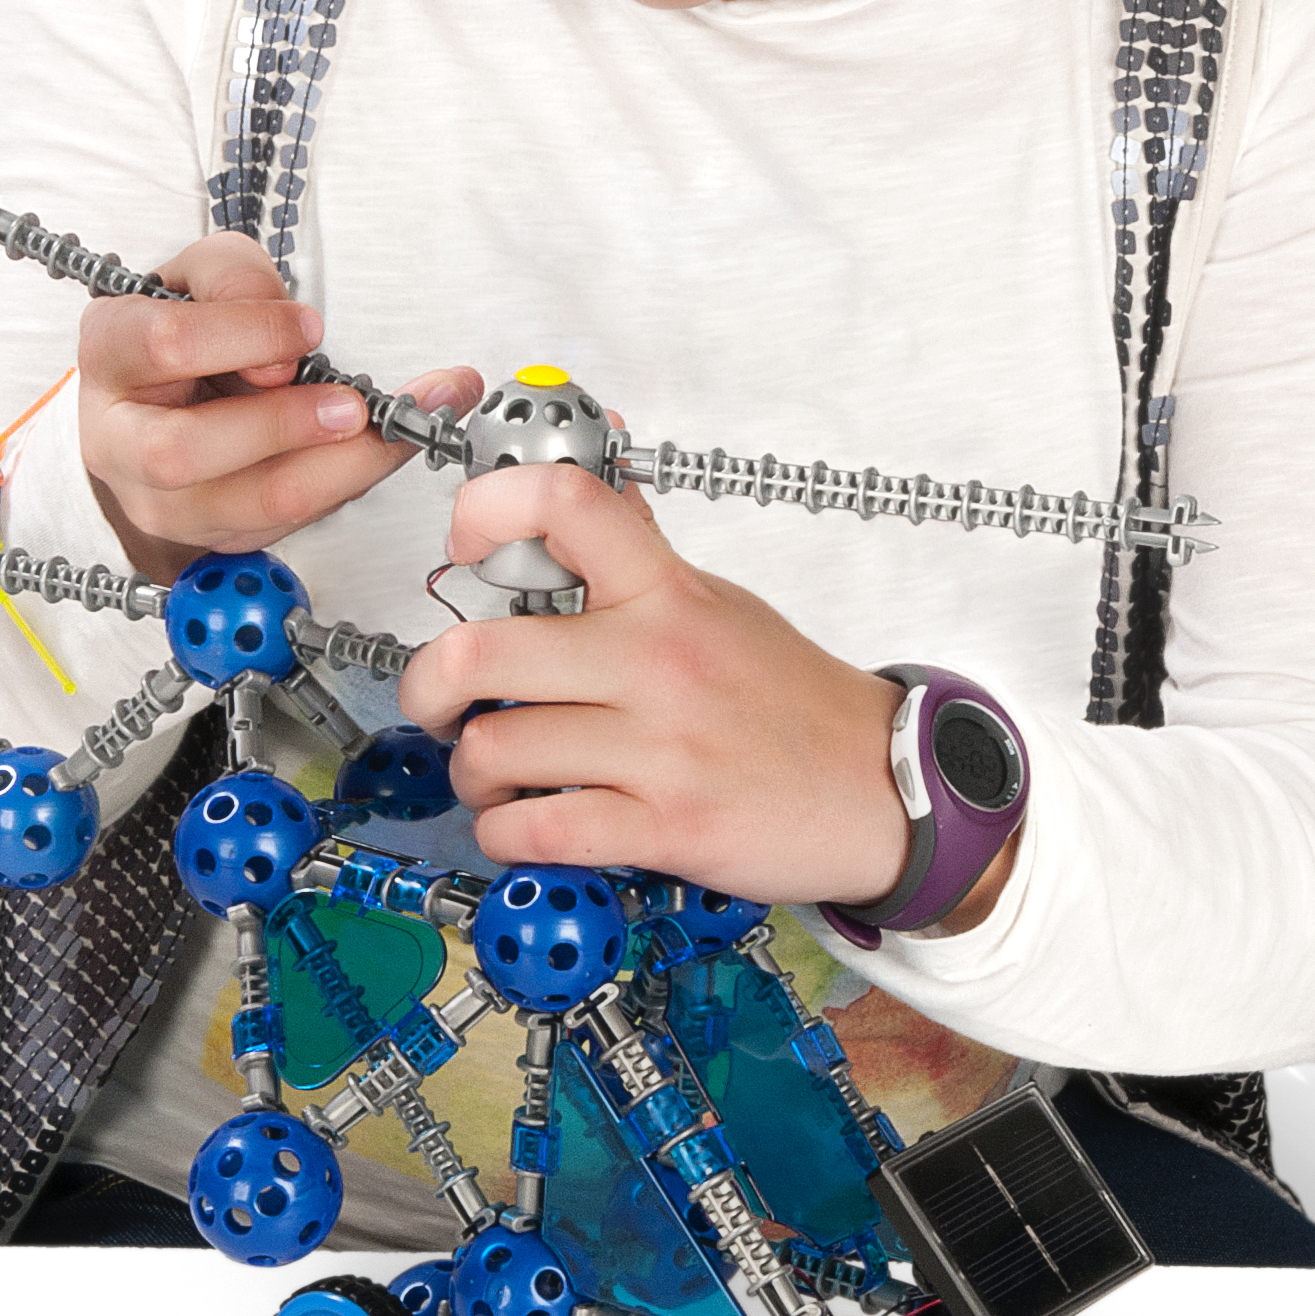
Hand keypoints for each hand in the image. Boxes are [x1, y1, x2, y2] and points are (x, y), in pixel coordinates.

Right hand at [76, 231, 482, 579]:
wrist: (173, 395)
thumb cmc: (189, 329)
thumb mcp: (206, 273)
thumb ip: (238, 279)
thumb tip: (292, 338)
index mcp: (109, 355)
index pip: (163, 344)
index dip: (246, 335)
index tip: (309, 328)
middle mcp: (117, 441)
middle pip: (182, 452)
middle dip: (279, 426)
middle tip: (351, 403)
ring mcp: (160, 501)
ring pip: (243, 504)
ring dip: (331, 468)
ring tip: (386, 428)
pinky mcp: (214, 534)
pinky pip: (284, 521)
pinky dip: (346, 483)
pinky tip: (385, 447)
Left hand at [395, 458, 925, 908]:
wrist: (883, 788)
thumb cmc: (792, 700)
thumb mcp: (718, 603)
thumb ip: (641, 554)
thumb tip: (589, 483)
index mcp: (666, 592)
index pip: (561, 503)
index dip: (484, 512)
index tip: (463, 546)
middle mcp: (656, 660)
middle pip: (479, 651)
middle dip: (431, 687)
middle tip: (441, 702)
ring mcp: (659, 748)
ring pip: (495, 749)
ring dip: (472, 772)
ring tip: (495, 773)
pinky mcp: (664, 827)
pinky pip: (536, 828)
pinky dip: (505, 832)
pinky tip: (522, 823)